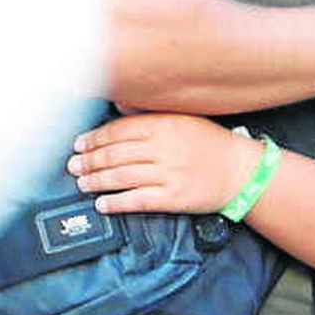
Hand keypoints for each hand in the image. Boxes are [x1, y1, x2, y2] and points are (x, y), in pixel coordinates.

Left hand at [68, 113, 259, 213]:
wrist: (241, 171)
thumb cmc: (212, 144)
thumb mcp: (184, 118)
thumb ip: (152, 116)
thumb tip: (117, 110)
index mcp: (165, 125)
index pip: (119, 131)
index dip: (95, 139)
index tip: (79, 144)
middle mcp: (164, 148)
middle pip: (115, 155)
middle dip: (89, 161)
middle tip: (73, 165)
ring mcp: (169, 174)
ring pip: (121, 178)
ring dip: (96, 181)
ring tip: (82, 182)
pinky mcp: (173, 198)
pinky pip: (137, 201)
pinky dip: (116, 202)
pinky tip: (102, 203)